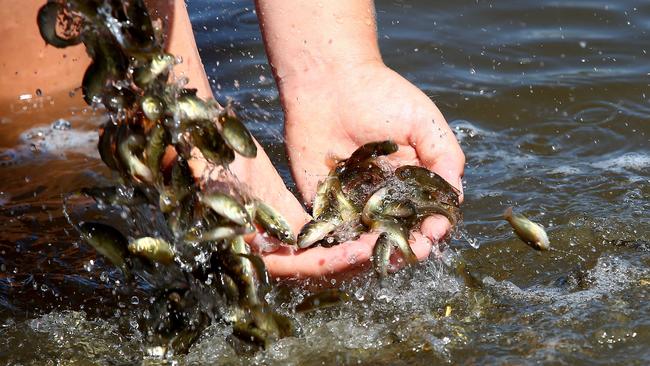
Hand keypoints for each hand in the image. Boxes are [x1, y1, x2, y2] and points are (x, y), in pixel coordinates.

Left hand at [260, 61, 464, 277]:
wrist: (328, 82)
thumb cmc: (381, 97)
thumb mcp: (423, 123)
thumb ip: (444, 158)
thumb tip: (455, 200)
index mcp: (413, 182)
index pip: (429, 215)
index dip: (435, 227)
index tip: (434, 232)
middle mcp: (386, 198)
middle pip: (400, 234)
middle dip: (409, 246)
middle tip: (411, 251)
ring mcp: (354, 204)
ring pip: (368, 240)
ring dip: (377, 252)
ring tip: (383, 254)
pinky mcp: (324, 204)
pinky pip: (332, 233)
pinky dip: (340, 245)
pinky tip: (349, 247)